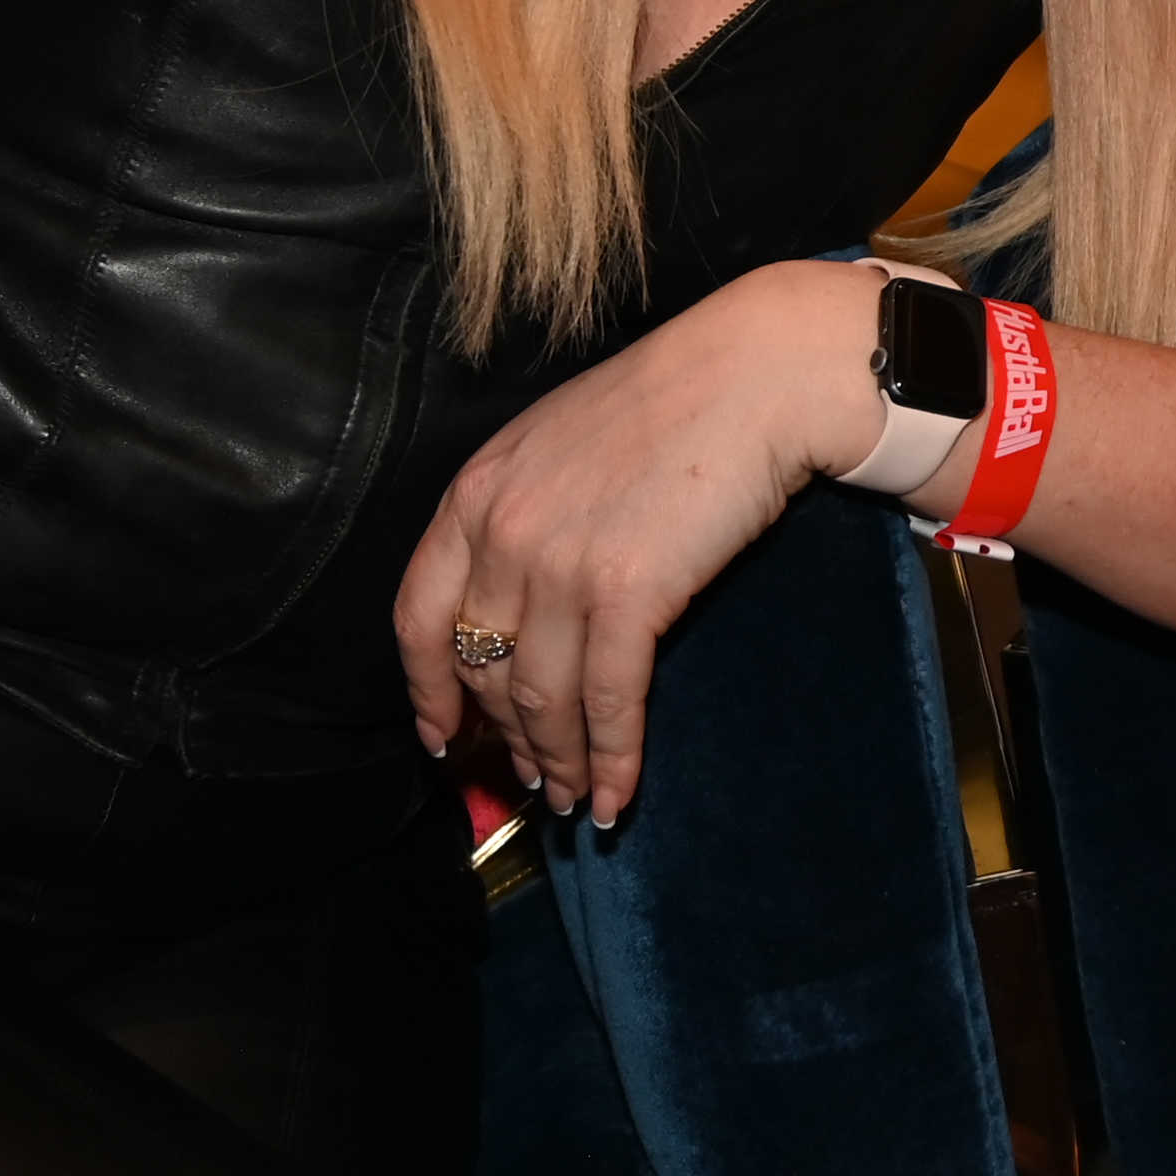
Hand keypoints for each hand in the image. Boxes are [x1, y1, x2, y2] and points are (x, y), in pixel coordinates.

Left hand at [394, 258, 876, 824]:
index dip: (427, 692)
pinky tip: (617, 794)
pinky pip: (608, 700)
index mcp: (475, 493)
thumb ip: (525, 515)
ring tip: (577, 800)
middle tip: (535, 780)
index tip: (443, 738)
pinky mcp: (627, 593)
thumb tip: (525, 603)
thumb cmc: (676, 401)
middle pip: (482, 670)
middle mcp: (502, 534)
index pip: (417, 617)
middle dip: (507, 739)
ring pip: (541, 698)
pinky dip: (611, 758)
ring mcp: (560, 566)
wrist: (757, 374)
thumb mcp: (560, 444)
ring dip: (560, 762)